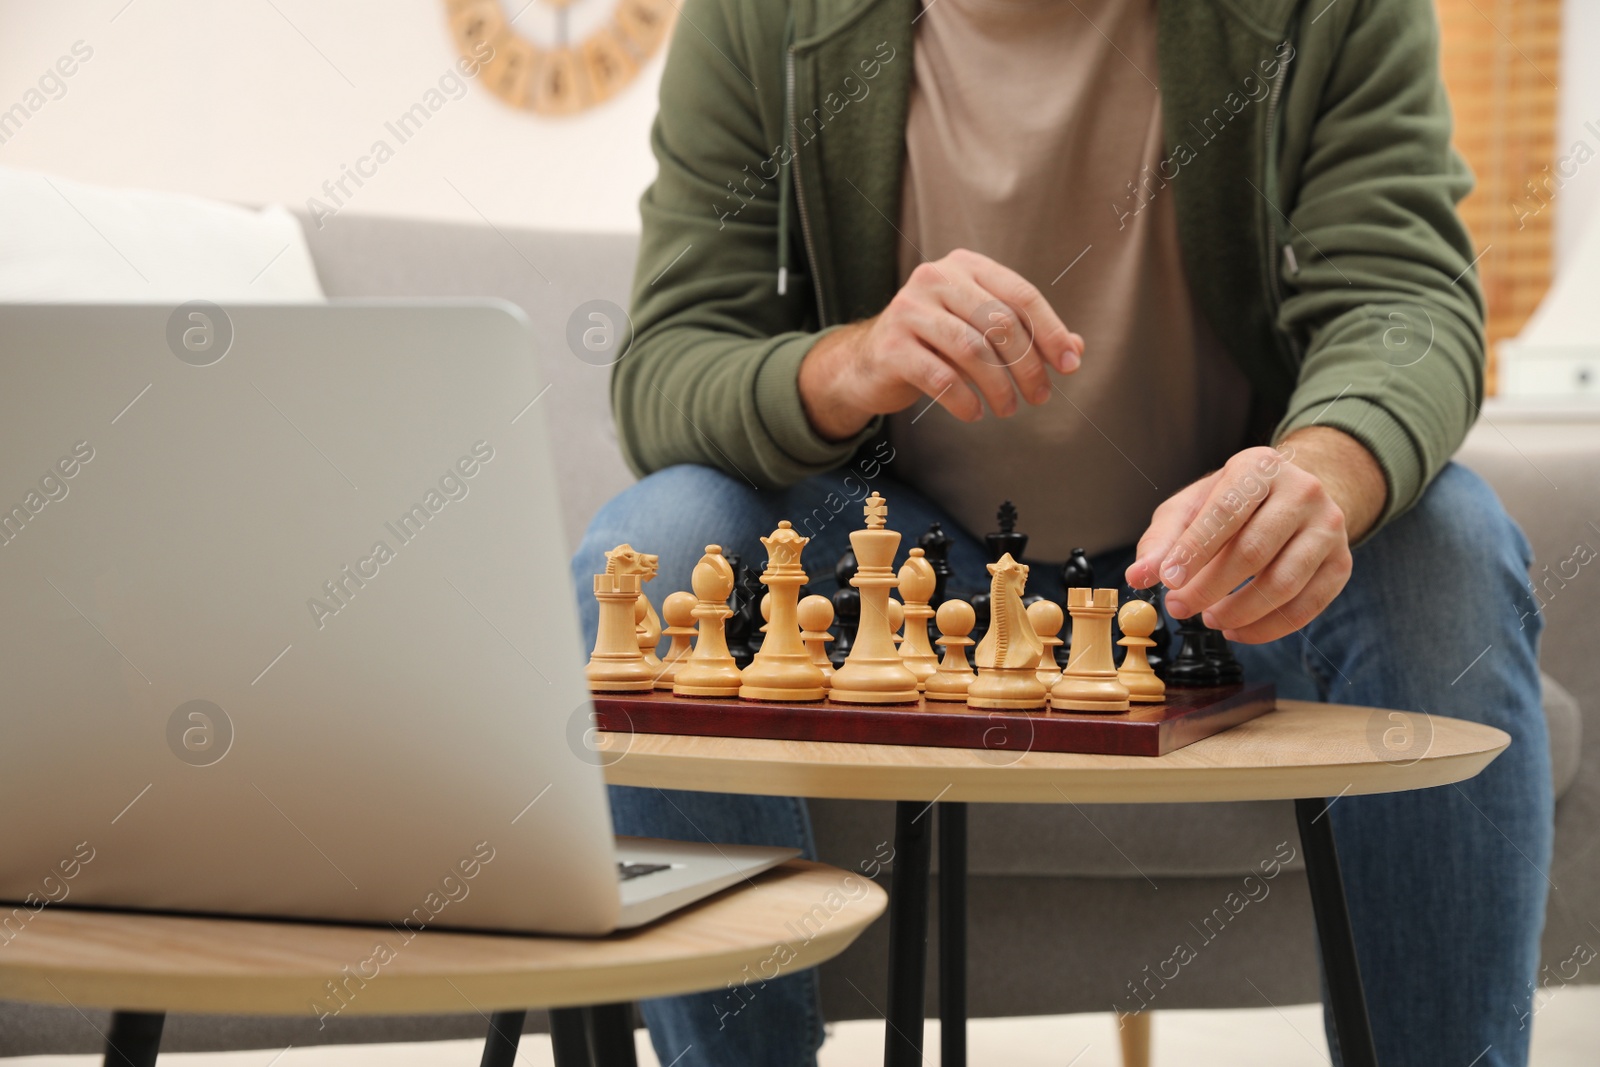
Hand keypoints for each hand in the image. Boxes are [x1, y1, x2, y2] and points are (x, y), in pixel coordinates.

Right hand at [798, 248, 1083, 440]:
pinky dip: (964, 400)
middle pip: (999, 322)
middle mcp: (935, 277)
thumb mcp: (980, 332)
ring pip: (972, 349)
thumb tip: (1076, 352)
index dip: (1051, 331)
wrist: (867, 362)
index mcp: (964, 266)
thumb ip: (1026, 336)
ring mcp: (908, 310)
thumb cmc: (934, 345)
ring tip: (1007, 409)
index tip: (1069, 366)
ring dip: (999, 386)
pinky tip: (974, 413)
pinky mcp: (890, 346)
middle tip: (1039, 397)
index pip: (1020, 294)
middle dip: (1027, 365)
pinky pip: (940, 377)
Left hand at [1124, 428, 1386, 643]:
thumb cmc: (1233, 504)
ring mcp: (1329, 527)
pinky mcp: (1341, 563)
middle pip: (1254, 550)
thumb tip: (1138, 576)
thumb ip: (1162, 541)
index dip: (1194, 550)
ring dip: (1238, 611)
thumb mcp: (1191, 508)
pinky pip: (1306, 607)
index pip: (1226, 511)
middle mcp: (1303, 491)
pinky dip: (1267, 628)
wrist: (1295, 498)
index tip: (1167, 581)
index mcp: (1260, 467)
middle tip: (1179, 608)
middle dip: (1210, 588)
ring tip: (1208, 619)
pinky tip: (1237, 630)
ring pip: (1283, 583)